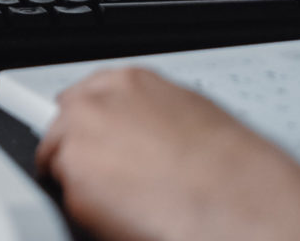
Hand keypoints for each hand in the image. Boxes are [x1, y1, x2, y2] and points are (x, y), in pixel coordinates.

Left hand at [35, 68, 299, 240]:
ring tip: (126, 203)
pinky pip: (66, 201)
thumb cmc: (231, 169)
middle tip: (112, 181)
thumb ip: (151, 115)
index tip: (99, 144)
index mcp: (129, 82)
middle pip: (61, 126)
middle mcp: (96, 103)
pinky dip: (87, 212)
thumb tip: (142, 131)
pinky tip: (124, 217)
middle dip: (80, 152)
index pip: (84, 97)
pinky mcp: (72, 183)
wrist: (241, 203)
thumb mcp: (191, 116)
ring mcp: (78, 140)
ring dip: (81, 182)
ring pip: (58, 163)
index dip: (93, 129)